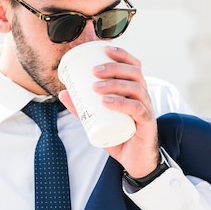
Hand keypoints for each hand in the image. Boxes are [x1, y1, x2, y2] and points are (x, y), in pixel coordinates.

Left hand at [59, 44, 158, 176]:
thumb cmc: (119, 136)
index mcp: (134, 90)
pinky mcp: (147, 124)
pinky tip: (107, 102)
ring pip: (136, 89)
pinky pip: (138, 110)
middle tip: (93, 71)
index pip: (133, 65)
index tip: (104, 48)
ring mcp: (147, 109)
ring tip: (95, 87)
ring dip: (115, 84)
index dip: (121, 54)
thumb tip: (63, 93)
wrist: (135, 161)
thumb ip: (81, 107)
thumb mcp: (97, 119)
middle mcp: (143, 96)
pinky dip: (122, 104)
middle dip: (114, 68)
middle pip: (134, 73)